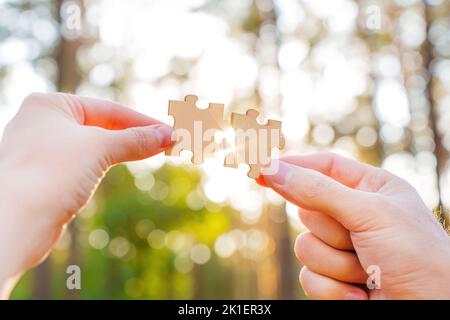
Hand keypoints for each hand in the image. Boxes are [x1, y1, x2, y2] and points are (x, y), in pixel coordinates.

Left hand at [0, 93, 172, 298]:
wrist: (15, 221)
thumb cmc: (51, 173)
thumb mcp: (99, 148)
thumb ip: (134, 139)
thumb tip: (167, 134)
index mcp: (50, 105)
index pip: (108, 109)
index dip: (143, 122)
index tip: (170, 132)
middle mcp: (43, 123)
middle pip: (102, 126)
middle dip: (136, 135)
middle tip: (168, 143)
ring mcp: (43, 150)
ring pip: (94, 146)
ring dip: (124, 149)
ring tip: (153, 152)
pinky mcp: (46, 175)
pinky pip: (84, 163)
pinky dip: (106, 164)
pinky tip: (122, 165)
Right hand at [260, 153, 449, 298]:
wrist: (431, 312)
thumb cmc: (417, 256)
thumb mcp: (369, 213)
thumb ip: (317, 191)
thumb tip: (274, 169)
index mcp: (371, 188)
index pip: (323, 167)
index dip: (293, 166)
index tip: (261, 167)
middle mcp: (355, 215)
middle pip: (308, 209)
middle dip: (331, 230)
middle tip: (360, 239)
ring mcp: (344, 248)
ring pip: (305, 246)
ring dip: (336, 263)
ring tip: (369, 271)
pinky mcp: (335, 279)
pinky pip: (308, 277)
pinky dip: (334, 288)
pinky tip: (363, 293)